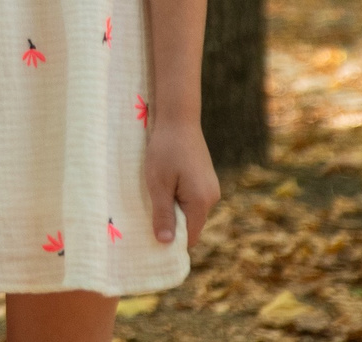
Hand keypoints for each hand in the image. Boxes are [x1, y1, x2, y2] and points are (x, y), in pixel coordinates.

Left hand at [141, 117, 219, 251]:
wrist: (178, 118)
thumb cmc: (165, 150)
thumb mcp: (158, 184)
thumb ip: (163, 215)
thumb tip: (165, 243)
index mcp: (201, 202)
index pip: (190, 236)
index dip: (172, 240)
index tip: (152, 237)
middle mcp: (212, 197)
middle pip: (191, 224)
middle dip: (172, 223)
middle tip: (149, 213)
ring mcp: (211, 186)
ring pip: (191, 210)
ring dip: (174, 208)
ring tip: (155, 195)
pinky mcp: (206, 177)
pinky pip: (192, 197)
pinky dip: (178, 197)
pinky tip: (165, 185)